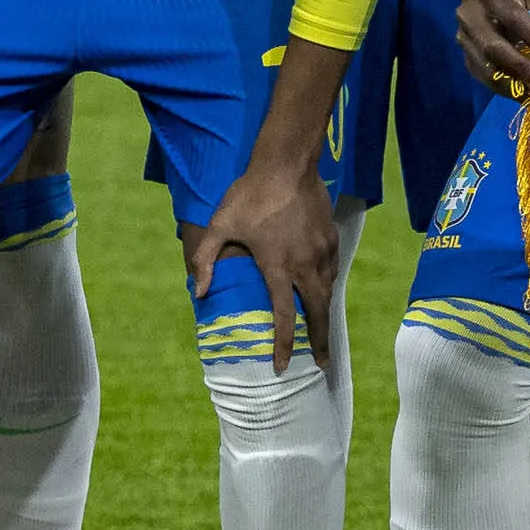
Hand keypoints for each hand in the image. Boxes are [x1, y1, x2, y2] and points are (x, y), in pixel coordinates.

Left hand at [186, 156, 341, 374]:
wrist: (288, 163)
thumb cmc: (250, 194)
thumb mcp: (220, 224)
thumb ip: (205, 260)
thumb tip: (196, 292)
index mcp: (277, 266)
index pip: (283, 316)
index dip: (283, 345)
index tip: (282, 366)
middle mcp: (305, 264)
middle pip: (317, 313)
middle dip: (318, 341)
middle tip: (321, 363)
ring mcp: (322, 251)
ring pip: (329, 293)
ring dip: (325, 316)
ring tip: (322, 335)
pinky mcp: (331, 239)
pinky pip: (333, 272)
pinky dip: (329, 288)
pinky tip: (324, 293)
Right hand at [456, 0, 529, 99]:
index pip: (513, 16)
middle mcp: (470, 14)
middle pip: (491, 45)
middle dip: (518, 66)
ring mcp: (463, 37)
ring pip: (483, 65)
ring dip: (509, 82)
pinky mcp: (464, 55)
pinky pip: (481, 75)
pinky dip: (502, 87)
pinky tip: (520, 93)